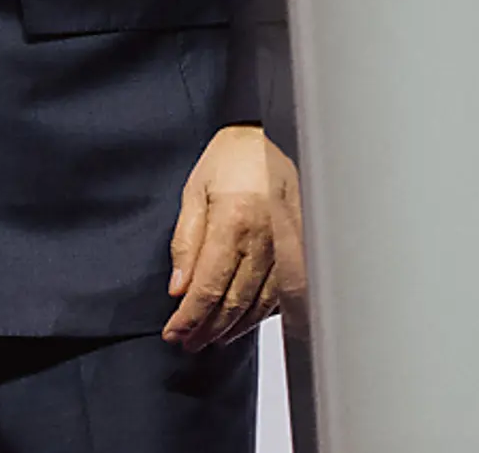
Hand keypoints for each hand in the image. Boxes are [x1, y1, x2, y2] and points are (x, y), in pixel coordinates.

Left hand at [163, 124, 296, 350]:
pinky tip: (243, 321)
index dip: (190, 316)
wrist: (273, 135)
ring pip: (260, 305)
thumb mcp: (194, 189)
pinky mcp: (304, 251)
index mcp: (235, 221)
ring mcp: (290, 248)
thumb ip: (186, 240)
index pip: (208, 286)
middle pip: (234, 302)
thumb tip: (179, 287)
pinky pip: (282, 294)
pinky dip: (260, 314)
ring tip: (210, 338)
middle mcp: (267, 240)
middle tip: (187, 343)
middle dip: (208, 329)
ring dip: (233, 327)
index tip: (174, 332)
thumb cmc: (232, 157)